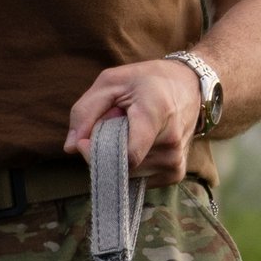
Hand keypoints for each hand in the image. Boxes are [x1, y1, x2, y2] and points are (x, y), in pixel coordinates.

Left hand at [64, 58, 202, 182]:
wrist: (190, 85)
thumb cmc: (147, 81)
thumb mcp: (111, 82)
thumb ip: (84, 112)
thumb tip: (70, 148)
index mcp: (155, 115)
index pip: (126, 156)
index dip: (97, 154)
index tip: (84, 142)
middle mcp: (170, 142)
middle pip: (121, 166)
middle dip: (106, 150)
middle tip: (114, 125)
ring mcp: (175, 161)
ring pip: (128, 174)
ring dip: (119, 157)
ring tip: (130, 131)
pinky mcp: (175, 173)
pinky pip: (139, 179)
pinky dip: (131, 164)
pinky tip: (139, 143)